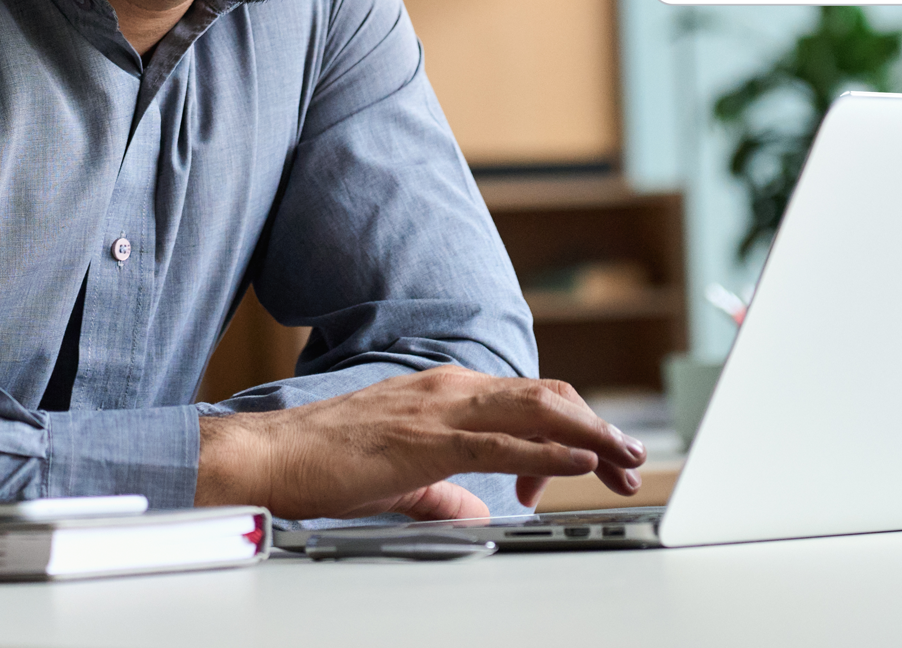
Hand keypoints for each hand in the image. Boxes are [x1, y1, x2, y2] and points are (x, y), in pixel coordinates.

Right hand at [193, 366, 645, 520]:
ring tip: (625, 456)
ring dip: (589, 434)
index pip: (528, 401)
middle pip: (546, 399)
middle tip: (631, 459)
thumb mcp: (401, 480)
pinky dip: (550, 450)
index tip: (596, 462)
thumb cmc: (323, 464)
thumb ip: (444, 492)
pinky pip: (503, 441)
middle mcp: (449, 388)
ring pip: (536, 411)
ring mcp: (439, 408)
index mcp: (444, 393)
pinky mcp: (428, 439)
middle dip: (596, 428)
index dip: (572, 428)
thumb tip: (477, 512)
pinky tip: (579, 462)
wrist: (270, 457)